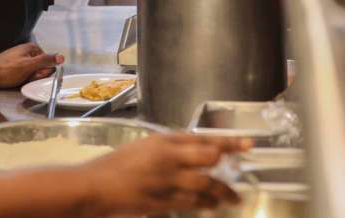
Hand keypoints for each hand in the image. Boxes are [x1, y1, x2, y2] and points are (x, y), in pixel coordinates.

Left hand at [0, 43, 63, 88]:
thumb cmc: (5, 70)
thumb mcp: (28, 65)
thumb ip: (46, 61)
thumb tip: (61, 57)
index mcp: (33, 49)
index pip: (49, 64)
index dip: (42, 73)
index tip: (32, 74)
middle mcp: (28, 53)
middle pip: (41, 69)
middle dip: (35, 76)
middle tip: (23, 76)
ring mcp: (22, 60)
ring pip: (33, 74)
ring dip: (28, 80)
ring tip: (17, 78)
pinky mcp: (16, 68)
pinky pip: (24, 76)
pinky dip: (21, 80)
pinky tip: (14, 80)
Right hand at [87, 133, 250, 214]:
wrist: (95, 187)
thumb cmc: (115, 164)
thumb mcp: (144, 146)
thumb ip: (169, 147)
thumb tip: (194, 150)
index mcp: (163, 141)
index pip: (203, 138)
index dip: (229, 142)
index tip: (249, 143)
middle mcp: (168, 159)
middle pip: (208, 160)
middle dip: (225, 167)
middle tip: (238, 175)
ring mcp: (167, 182)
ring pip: (204, 186)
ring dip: (221, 192)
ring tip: (232, 197)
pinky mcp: (163, 203)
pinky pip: (191, 203)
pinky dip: (204, 203)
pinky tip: (211, 205)